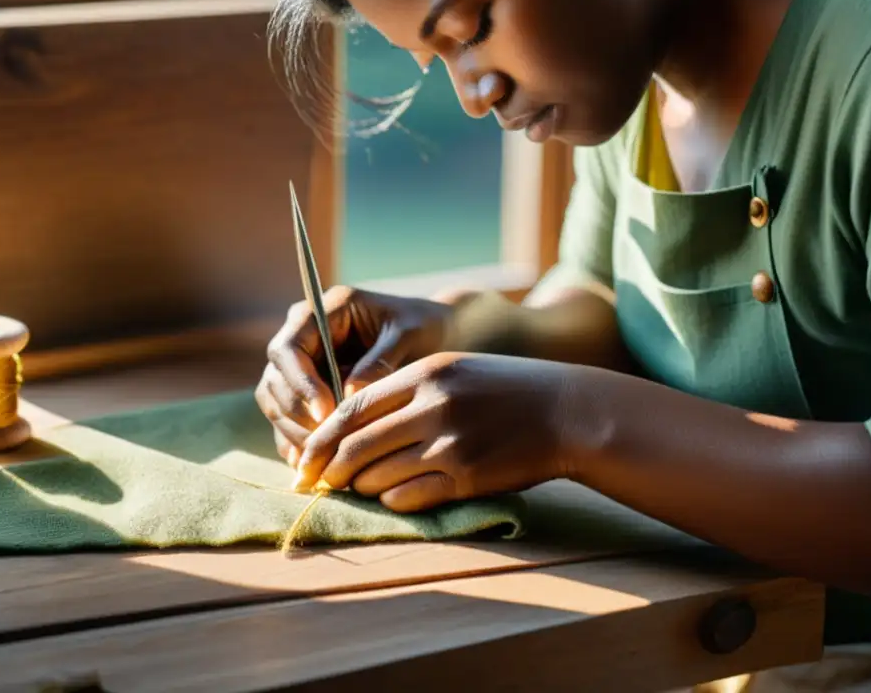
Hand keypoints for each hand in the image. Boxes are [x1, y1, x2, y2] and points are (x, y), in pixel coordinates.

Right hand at [255, 286, 458, 466]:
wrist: (435, 334)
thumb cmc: (424, 327)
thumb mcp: (410, 336)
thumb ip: (380, 362)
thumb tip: (348, 398)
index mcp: (325, 310)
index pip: (289, 347)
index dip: (301, 383)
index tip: (327, 413)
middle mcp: (304, 334)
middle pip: (275, 378)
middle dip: (295, 414)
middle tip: (323, 446)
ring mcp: (301, 364)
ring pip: (276, 401)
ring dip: (293, 432)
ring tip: (321, 460)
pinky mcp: (306, 390)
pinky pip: (288, 418)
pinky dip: (296, 441)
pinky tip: (314, 464)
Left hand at [292, 352, 573, 512]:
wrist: (566, 411)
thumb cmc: (505, 389)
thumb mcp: (453, 371)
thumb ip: (404, 391)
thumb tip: (352, 425)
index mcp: (424, 375)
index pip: (352, 408)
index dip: (321, 437)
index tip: (304, 457)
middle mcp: (431, 407)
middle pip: (357, 446)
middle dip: (327, 470)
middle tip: (312, 485)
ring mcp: (449, 444)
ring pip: (379, 476)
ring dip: (360, 487)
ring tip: (356, 488)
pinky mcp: (466, 477)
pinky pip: (410, 497)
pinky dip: (392, 500)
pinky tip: (392, 496)